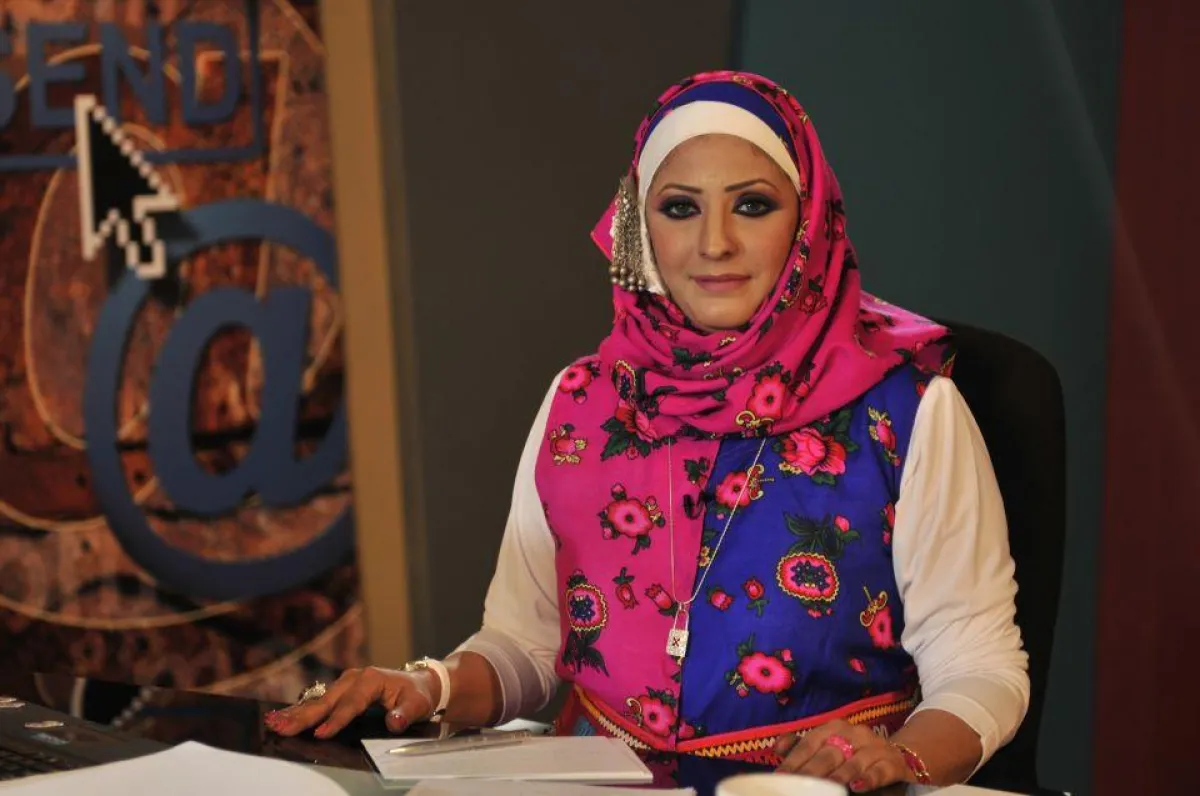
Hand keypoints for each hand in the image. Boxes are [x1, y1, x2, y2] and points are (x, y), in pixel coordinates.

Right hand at [263, 666, 439, 738]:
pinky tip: (281, 716)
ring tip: (273, 722)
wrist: (419, 683)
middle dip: (303, 716)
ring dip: (295, 713)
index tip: (321, 733)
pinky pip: (318, 701)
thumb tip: (394, 721)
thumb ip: (405, 714)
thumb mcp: (417, 704)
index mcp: (370, 680)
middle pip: (326, 701)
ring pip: (317, 701)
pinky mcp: (340, 690)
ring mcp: (344, 683)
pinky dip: (300, 710)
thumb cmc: (417, 695)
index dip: (336, 720)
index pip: (351, 704)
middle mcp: (353, 679)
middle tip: (281, 727)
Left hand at [773, 720, 912, 792]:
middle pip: (829, 753)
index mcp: (834, 728)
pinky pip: (879, 771)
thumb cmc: (854, 752)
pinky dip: (868, 778)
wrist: (897, 755)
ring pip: (854, 761)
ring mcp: (874, 747)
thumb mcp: (830, 746)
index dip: (794, 760)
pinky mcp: (892, 763)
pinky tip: (857, 787)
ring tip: (826, 787)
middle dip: (812, 771)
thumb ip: (803, 747)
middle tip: (798, 785)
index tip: (780, 776)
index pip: (810, 743)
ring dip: (839, 775)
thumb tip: (777, 748)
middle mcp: (854, 733)